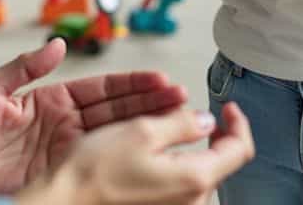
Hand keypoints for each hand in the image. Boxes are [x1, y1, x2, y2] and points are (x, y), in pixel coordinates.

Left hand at [0, 38, 188, 203]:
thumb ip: (24, 68)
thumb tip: (57, 44)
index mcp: (50, 101)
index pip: (101, 90)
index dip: (132, 85)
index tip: (160, 80)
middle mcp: (63, 127)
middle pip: (117, 113)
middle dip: (151, 105)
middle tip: (183, 100)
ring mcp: (64, 155)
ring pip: (114, 139)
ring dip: (146, 131)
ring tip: (179, 123)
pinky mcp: (59, 180)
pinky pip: (96, 169)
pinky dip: (124, 162)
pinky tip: (148, 157)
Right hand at [20, 101, 255, 204]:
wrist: (64, 201)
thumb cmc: (95, 171)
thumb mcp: (141, 131)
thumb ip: (182, 123)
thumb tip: (205, 120)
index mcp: (195, 178)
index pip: (239, 149)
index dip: (238, 123)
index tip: (228, 108)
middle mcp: (191, 202)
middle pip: (217, 162)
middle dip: (207, 135)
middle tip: (188, 116)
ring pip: (196, 174)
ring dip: (187, 150)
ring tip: (159, 133)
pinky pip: (178, 187)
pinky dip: (172, 167)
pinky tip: (148, 157)